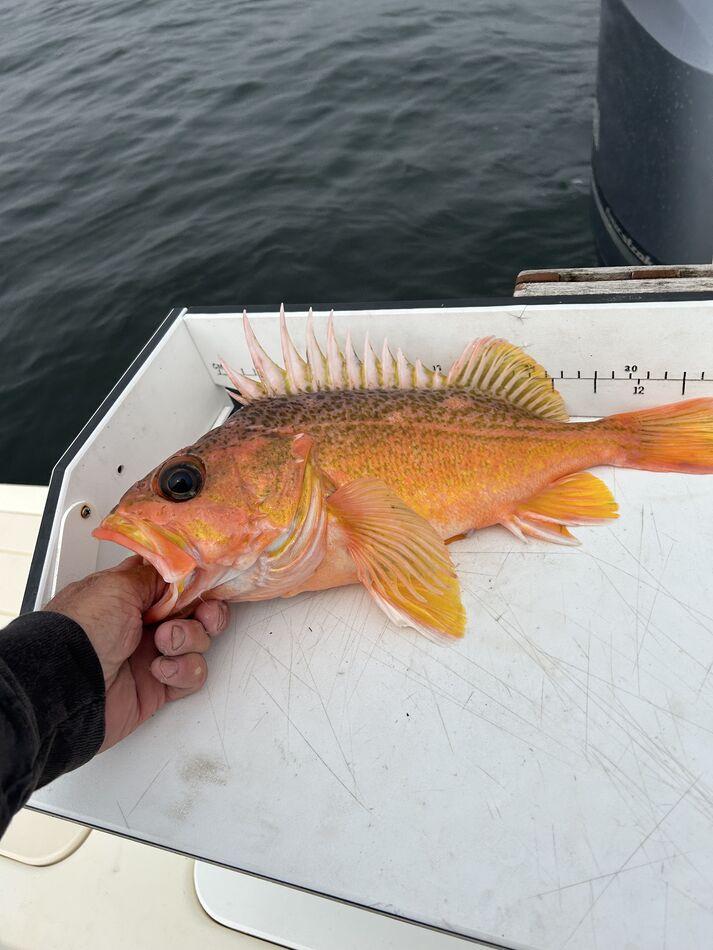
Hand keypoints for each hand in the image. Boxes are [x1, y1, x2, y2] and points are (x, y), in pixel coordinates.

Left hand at [46, 556, 228, 750]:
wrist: (68, 686)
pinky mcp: (159, 685)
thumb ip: (155, 574)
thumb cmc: (83, 631)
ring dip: (190, 640)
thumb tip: (178, 568)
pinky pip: (191, 674)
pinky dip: (182, 670)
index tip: (208, 582)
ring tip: (165, 643)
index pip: (175, 584)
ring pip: (198, 642)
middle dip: (206, 612)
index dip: (196, 582)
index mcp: (131, 595)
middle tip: (202, 614)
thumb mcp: (118, 585)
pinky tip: (160, 669)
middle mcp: (144, 623)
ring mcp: (152, 654)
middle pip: (195, 612)